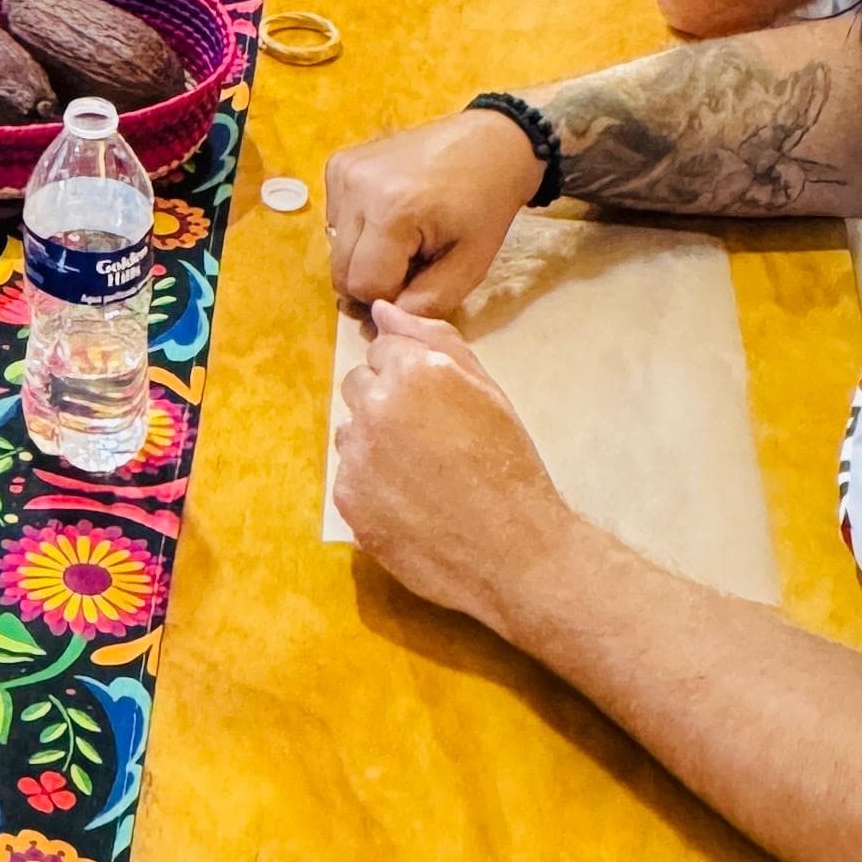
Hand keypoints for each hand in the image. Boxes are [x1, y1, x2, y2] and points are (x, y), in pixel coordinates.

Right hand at [324, 105, 541, 317]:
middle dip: (374, 281)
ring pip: (335, 247)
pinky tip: (390, 216)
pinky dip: (359, 229)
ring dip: (365, 256)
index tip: (418, 288)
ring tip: (404, 240)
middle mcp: (357, 187)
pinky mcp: (339, 164)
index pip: (365, 285)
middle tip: (411, 268)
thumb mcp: (471, 264)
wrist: (489, 144)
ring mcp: (343, 172)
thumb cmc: (486, 205)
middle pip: (341, 270)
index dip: (392, 297)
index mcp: (392, 211)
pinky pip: (335, 219)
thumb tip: (388, 320)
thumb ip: (429, 301)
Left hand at [331, 303, 571, 636]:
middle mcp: (375, 405)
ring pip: (349, 432)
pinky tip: (409, 503)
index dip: (411, 374)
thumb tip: (382, 310)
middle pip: (358, 385)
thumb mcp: (487, 390)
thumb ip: (433, 339)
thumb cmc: (509, 464)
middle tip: (427, 437)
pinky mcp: (347, 499)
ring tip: (420, 473)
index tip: (435, 403)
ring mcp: (356, 455)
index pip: (382, 348)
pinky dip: (370, 485)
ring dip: (372, 442)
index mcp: (413, 371)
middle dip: (385, 401)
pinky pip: (348, 476)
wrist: (515, 551)